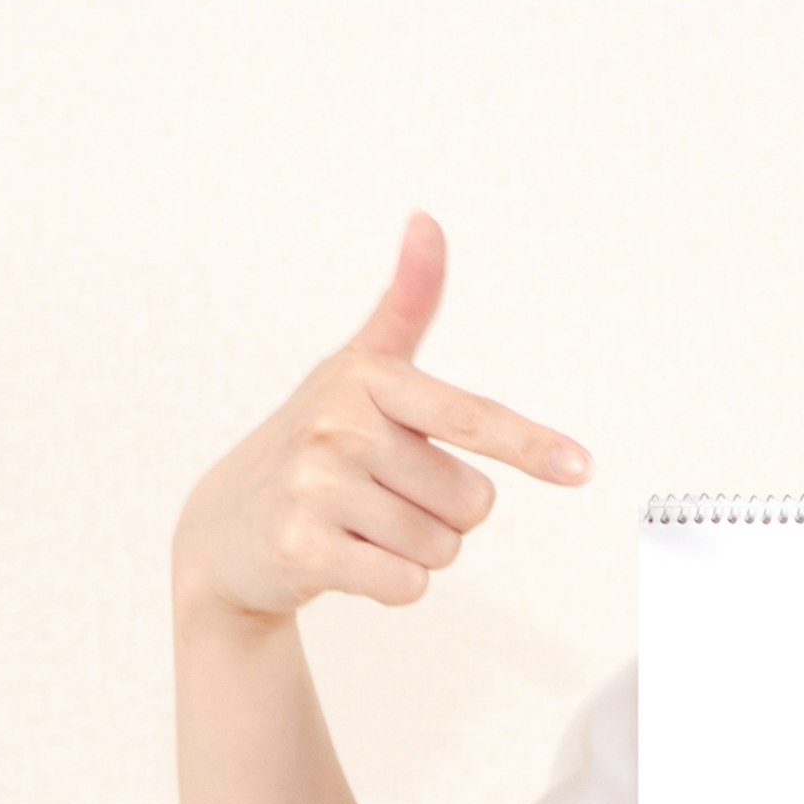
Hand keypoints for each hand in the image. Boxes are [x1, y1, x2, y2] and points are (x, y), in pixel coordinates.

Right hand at [169, 210, 591, 628]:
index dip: (531, 445)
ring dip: (416, 551)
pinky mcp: (302, 547)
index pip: (470, 416)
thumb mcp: (357, 372)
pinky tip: (345, 560)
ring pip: (443, 547)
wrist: (224, 530)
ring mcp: (315, 486)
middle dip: (444, 514)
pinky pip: (408, 584)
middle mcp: (338, 425)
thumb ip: (405, 304)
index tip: (580, 468)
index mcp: (365, 379)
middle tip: (383, 499)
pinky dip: (392, 585)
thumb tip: (427, 219)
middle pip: (473, 501)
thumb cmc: (313, 445)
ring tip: (359, 527)